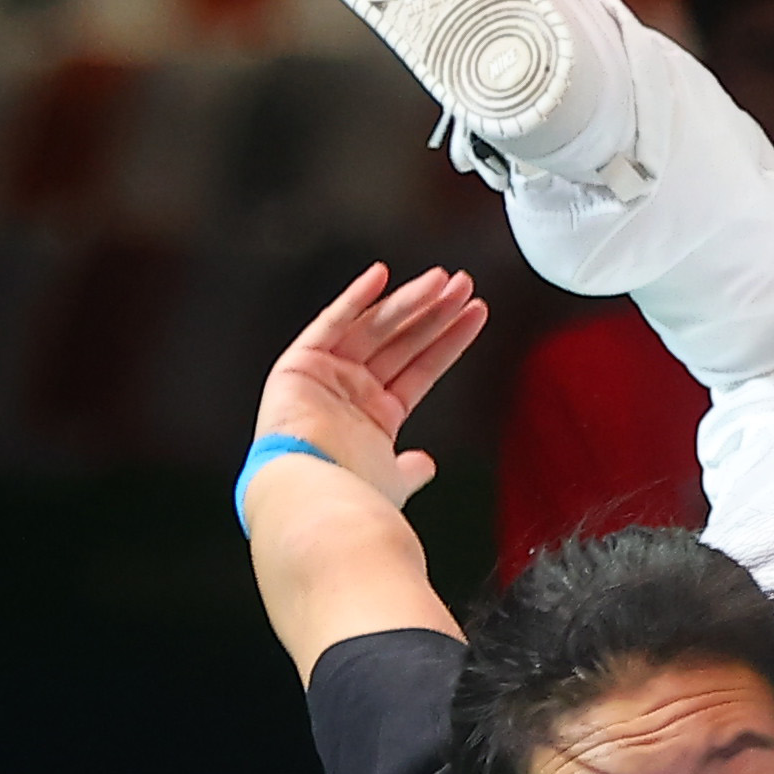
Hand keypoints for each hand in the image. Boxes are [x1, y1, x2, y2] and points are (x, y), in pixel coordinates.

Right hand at [253, 264, 484, 511]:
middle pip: (402, 342)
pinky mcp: (300, 366)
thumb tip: (426, 466)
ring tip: (445, 281)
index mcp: (374, 419)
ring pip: (375, 328)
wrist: (316, 497)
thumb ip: (409, 470)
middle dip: (436, 313)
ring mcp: (326, 377)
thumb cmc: (352, 495)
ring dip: (410, 301)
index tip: (473, 315)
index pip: (420, 369)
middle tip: (464, 286)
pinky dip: (355, 298)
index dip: (448, 341)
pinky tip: (381, 276)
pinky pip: (331, 324)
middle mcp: (351, 393)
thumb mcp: (394, 480)